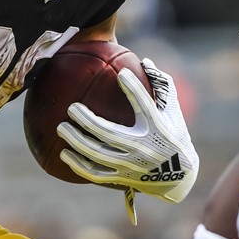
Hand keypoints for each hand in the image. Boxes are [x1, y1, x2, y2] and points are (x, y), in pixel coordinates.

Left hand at [56, 58, 198, 202]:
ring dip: (77, 141)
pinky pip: (96, 173)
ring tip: (60, 127)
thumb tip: (145, 60)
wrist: (178, 178)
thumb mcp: (173, 111)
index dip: (134, 89)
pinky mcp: (122, 178)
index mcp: (158, 129)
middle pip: (110, 134)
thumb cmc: (173, 134)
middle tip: (71, 107)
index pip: (145, 106)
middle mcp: (144, 149)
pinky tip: (64, 153)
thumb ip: (162, 85)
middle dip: (88, 121)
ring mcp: (131, 166)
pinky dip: (78, 165)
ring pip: (98, 154)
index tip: (121, 74)